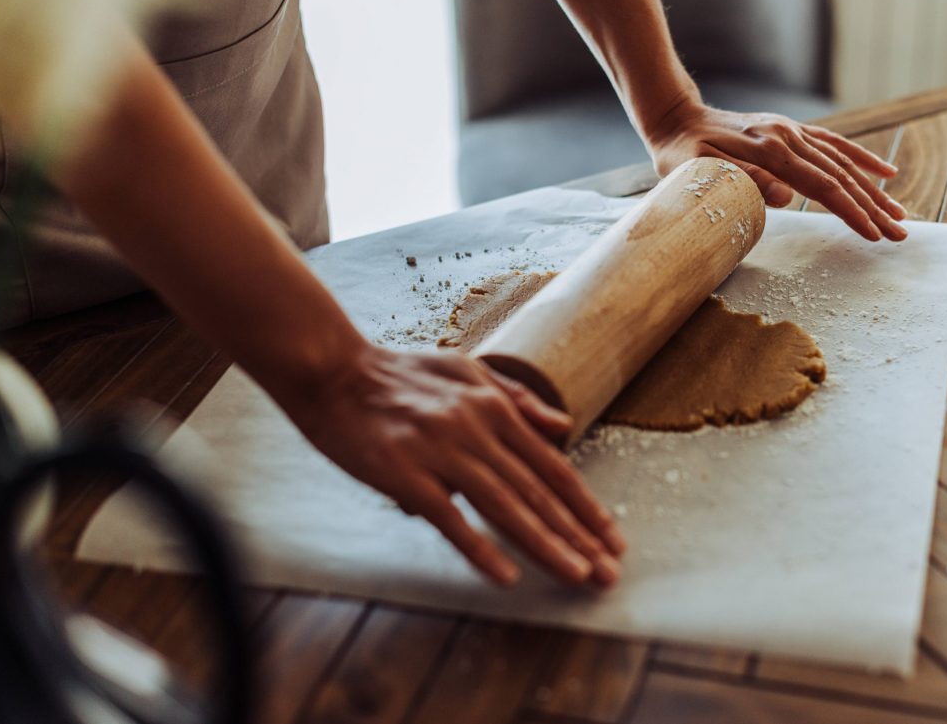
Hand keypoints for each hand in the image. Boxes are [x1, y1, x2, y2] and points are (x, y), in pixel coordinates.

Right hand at [284, 344, 624, 587]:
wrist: (333, 372)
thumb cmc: (399, 374)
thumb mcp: (467, 371)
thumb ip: (518, 398)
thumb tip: (564, 424)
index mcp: (494, 407)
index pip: (552, 466)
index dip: (586, 505)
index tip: (613, 537)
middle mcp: (475, 428)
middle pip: (537, 492)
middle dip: (578, 536)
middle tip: (608, 573)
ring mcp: (440, 451)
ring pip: (505, 506)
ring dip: (546, 545)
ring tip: (578, 576)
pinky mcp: (404, 473)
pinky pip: (449, 518)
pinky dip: (479, 548)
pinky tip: (506, 576)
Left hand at [645, 100, 907, 240]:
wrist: (677, 118)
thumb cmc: (684, 154)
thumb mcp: (702, 173)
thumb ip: (745, 181)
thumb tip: (785, 197)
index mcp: (770, 151)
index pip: (822, 187)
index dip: (851, 212)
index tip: (874, 235)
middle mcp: (788, 137)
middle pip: (841, 176)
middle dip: (873, 208)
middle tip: (900, 233)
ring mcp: (792, 131)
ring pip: (842, 162)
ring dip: (874, 189)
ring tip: (899, 212)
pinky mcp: (790, 130)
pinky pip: (833, 144)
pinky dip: (861, 159)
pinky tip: (885, 173)